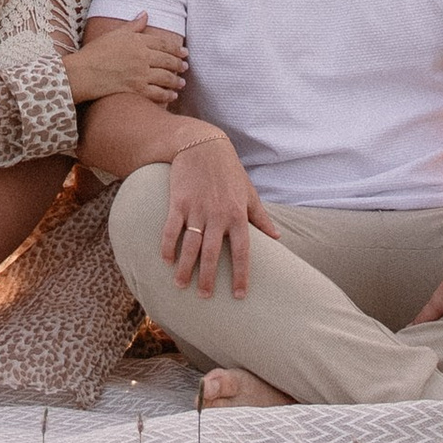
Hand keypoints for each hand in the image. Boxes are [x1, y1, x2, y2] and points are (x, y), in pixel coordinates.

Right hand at [66, 12, 188, 106]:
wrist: (83, 72)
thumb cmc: (96, 51)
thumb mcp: (114, 34)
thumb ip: (133, 25)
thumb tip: (145, 13)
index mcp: (138, 41)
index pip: (163, 44)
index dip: (175, 48)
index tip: (184, 52)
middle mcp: (142, 57)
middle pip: (167, 60)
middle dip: (179, 64)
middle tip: (186, 66)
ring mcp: (140, 74)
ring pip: (165, 77)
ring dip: (176, 80)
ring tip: (182, 82)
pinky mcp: (136, 89)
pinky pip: (157, 93)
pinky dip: (167, 95)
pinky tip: (172, 96)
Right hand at [156, 129, 272, 300]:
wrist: (203, 144)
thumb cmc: (229, 170)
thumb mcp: (248, 192)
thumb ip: (261, 217)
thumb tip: (277, 237)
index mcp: (237, 214)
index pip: (242, 251)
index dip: (242, 275)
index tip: (239, 295)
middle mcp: (217, 215)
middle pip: (213, 253)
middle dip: (208, 278)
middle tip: (204, 297)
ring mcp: (197, 208)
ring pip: (190, 245)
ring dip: (185, 267)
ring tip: (181, 286)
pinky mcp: (179, 201)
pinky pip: (171, 228)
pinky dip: (167, 245)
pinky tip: (166, 260)